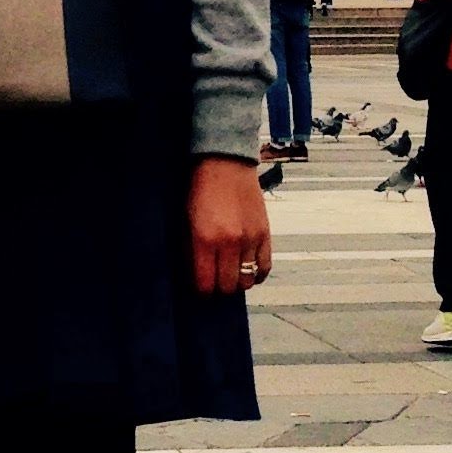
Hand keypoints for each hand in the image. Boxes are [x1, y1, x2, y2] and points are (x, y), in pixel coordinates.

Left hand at [188, 156, 272, 296]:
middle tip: (214, 280)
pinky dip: (257, 274)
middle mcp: (229, 243)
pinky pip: (265, 268)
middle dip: (219, 288)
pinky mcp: (265, 234)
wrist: (225, 162)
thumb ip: (191, 249)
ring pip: (247, 281)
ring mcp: (250, 239)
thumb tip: (196, 275)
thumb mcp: (186, 219)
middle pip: (227, 287)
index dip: (201, 290)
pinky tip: (248, 270)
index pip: (205, 284)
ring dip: (238, 282)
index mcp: (204, 239)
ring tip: (230, 274)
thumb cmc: (200, 189)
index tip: (199, 286)